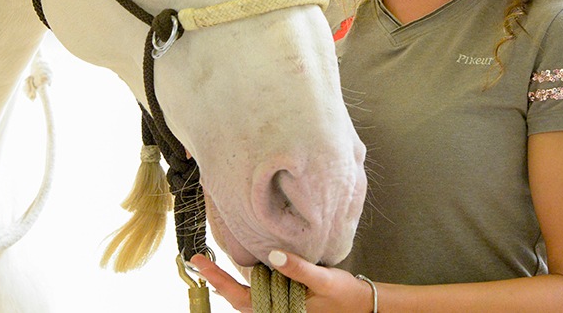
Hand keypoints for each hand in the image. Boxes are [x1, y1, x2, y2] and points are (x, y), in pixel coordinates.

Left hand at [190, 251, 376, 312]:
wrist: (363, 307)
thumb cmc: (345, 297)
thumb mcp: (324, 280)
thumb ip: (298, 269)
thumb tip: (274, 255)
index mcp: (281, 311)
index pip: (240, 296)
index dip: (218, 279)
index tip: (200, 263)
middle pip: (239, 298)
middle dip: (218, 280)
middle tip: (200, 260)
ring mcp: (281, 309)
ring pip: (249, 297)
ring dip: (232, 281)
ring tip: (215, 263)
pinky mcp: (287, 303)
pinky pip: (262, 294)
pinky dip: (251, 282)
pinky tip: (248, 268)